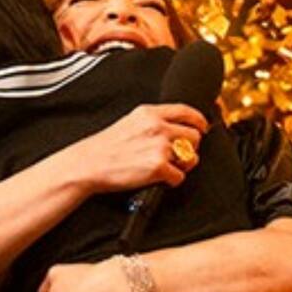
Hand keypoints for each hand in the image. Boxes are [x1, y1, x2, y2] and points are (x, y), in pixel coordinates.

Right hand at [71, 103, 207, 192]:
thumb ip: (152, 122)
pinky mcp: (158, 167)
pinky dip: (171, 181)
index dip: (199, 120)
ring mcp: (159, 147)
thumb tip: (173, 129)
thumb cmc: (103, 148)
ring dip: (183, 165)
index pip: (186, 111)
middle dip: (190, 148)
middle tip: (179, 156)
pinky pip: (179, 176)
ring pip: (191, 157)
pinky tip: (159, 178)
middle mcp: (157, 127)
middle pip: (194, 136)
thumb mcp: (129, 123)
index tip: (202, 127)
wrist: (88, 164)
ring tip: (167, 167)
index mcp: (149, 114)